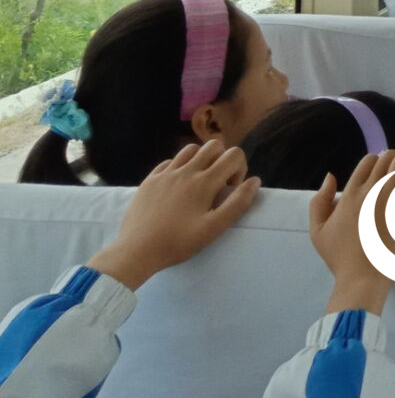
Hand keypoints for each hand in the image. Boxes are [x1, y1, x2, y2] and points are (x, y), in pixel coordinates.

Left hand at [87, 139, 259, 290]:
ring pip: (190, 149)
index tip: (230, 189)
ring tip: (197, 183)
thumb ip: (238, 203)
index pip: (234, 154)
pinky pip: (169, 162)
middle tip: (216, 184)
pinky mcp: (149, 180)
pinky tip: (176, 187)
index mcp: (204, 182)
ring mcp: (165, 173)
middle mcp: (186, 170)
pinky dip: (179, 167)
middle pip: (213, 145)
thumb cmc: (178, 242)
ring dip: (200, 160)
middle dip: (222, 159)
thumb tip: (254, 181)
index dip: (239, 168)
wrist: (136, 251)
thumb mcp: (214, 228)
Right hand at [311, 151, 394, 315]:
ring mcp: (393, 201)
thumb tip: (330, 175)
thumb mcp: (317, 230)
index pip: (369, 160)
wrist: (361, 277)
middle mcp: (373, 193)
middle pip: (389, 157)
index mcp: (351, 194)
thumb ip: (319, 201)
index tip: (376, 173)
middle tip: (392, 174)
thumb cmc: (339, 256)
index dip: (374, 161)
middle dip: (392, 161)